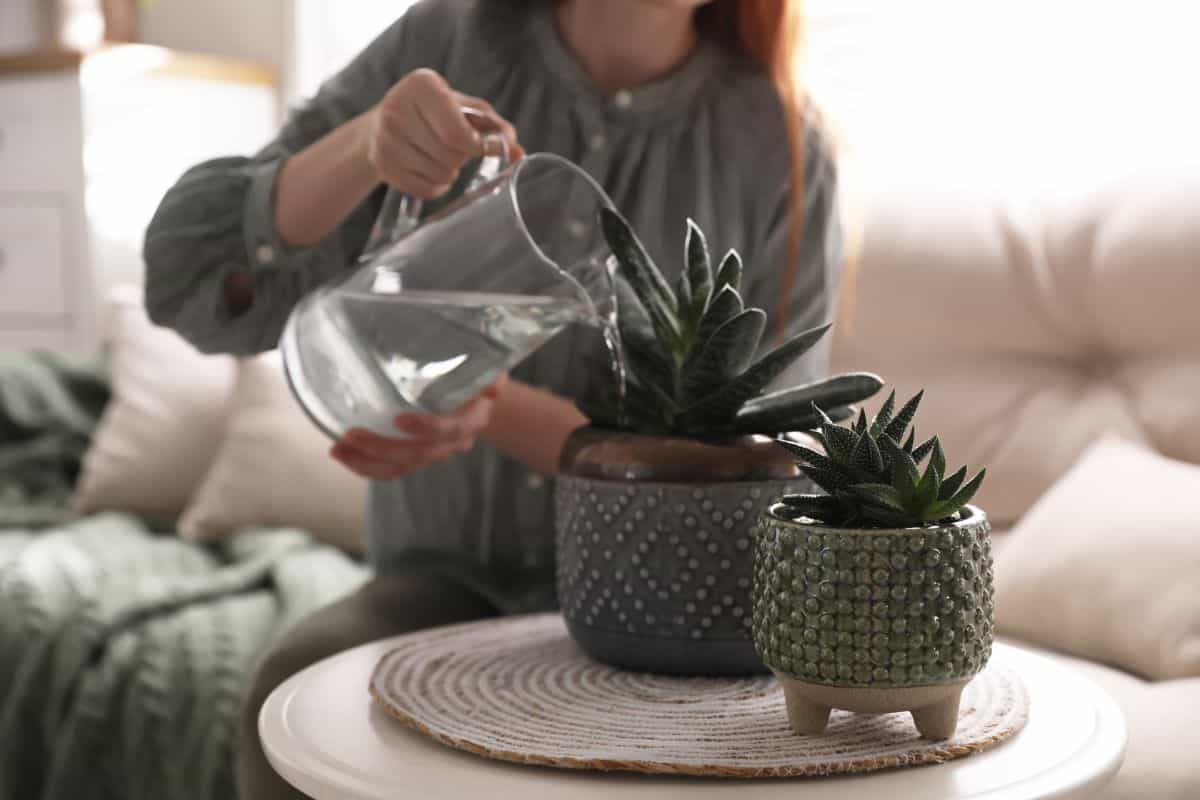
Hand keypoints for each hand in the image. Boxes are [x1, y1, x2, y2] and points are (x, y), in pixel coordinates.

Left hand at [330, 379, 505, 480]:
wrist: (480, 396)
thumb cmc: (477, 373)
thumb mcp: (487, 365)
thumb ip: (487, 371)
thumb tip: (493, 387)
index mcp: (469, 420)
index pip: (449, 430)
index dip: (426, 428)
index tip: (400, 419)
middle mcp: (451, 442)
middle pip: (418, 454)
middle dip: (383, 447)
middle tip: (352, 434)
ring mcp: (432, 453)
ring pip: (401, 467)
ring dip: (367, 462)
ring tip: (338, 450)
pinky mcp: (414, 456)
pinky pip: (391, 469)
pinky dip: (364, 466)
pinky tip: (342, 454)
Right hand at [362, 68, 523, 199]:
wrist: (383, 123)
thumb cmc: (434, 113)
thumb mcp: (462, 109)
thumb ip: (493, 126)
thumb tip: (518, 152)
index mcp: (422, 85)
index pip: (457, 133)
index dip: (477, 147)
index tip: (481, 148)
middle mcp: (396, 108)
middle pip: (449, 155)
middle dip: (461, 157)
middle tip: (454, 147)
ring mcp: (384, 138)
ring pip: (439, 174)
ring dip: (449, 173)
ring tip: (440, 156)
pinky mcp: (381, 164)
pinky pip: (424, 189)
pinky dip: (436, 186)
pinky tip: (428, 169)